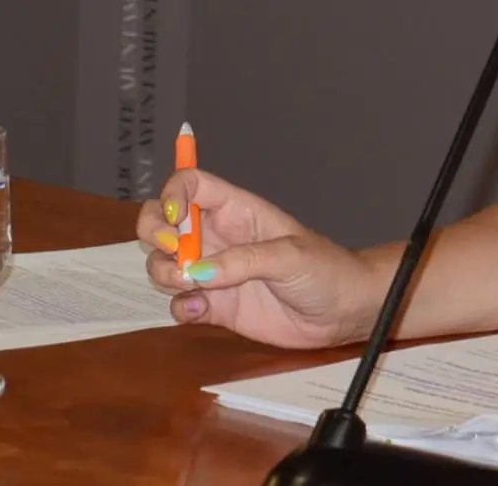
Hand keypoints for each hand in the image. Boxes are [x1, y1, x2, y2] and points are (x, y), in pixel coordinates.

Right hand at [135, 169, 383, 348]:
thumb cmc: (326, 270)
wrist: (343, 311)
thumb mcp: (290, 256)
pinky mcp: (215, 307)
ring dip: (164, 273)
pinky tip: (201, 311)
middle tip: (173, 253)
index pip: (191, 185)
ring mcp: (213, 272)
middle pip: (163, 221)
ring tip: (194, 287)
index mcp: (237, 211)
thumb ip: (244, 261)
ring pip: (163, 264)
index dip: (173, 194)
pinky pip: (180, 303)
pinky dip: (180, 307)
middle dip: (154, 232)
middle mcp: (218, 238)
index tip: (175, 221)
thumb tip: (198, 271)